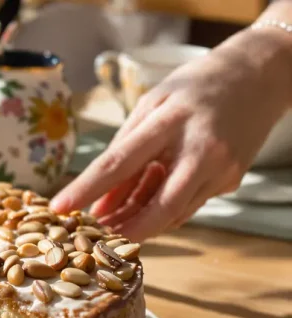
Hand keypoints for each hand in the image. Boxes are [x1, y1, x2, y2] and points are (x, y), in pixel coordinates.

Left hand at [51, 27, 291, 240]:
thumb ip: (124, 151)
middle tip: (92, 239)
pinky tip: (141, 210)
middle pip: (158, 206)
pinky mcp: (231, 181)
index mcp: (171, 121)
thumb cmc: (195, 88)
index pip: (120, 162)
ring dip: (138, 225)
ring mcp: (222, 169)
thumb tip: (98, 202)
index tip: (59, 208)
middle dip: (123, 230)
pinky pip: (187, 206)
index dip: (87, 188)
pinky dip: (160, 212)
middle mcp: (202, 149)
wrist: (260, 76)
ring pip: (173, 214)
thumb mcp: (151, 106)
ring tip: (108, 225)